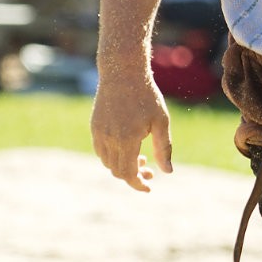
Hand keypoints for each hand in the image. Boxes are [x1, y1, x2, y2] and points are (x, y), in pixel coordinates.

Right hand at [90, 71, 173, 191]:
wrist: (123, 74)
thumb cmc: (147, 96)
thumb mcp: (161, 122)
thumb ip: (164, 148)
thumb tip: (167, 172)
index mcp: (126, 140)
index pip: (128, 174)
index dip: (138, 184)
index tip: (149, 187)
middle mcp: (109, 140)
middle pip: (117, 171)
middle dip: (134, 175)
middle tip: (150, 169)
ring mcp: (99, 134)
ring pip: (107, 162)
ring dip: (122, 166)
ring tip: (141, 156)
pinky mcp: (94, 127)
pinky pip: (100, 151)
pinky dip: (113, 156)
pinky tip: (127, 148)